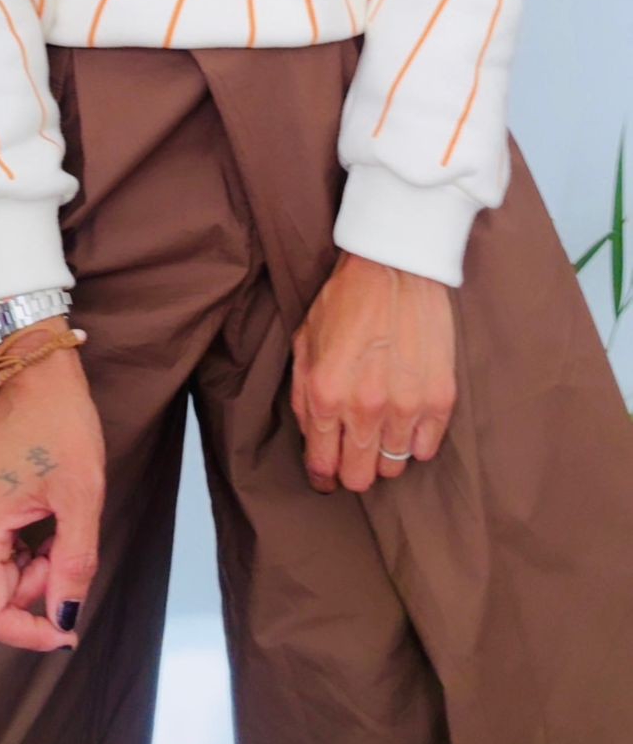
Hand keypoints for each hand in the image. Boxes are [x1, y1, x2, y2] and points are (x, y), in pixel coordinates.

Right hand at [0, 315, 105, 650]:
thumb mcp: (81, 494)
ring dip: (36, 565)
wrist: (33, 369)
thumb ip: (73, 563)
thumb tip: (65, 619)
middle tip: (73, 541)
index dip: (28, 634)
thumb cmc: (59, 421)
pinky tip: (46, 514)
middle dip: (40, 586)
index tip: (68, 628)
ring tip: (62, 518)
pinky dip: (26, 549)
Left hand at [290, 250, 455, 492]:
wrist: (395, 265)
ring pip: (394, 466)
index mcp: (325, 393)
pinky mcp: (439, 398)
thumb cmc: (345, 300)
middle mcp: (364, 407)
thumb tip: (312, 437)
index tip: (327, 473)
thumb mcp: (304, 342)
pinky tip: (407, 417)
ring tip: (382, 427)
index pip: (322, 465)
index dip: (323, 475)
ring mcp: (406, 406)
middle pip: (360, 477)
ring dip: (385, 453)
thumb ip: (303, 395)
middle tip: (354, 451)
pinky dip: (416, 440)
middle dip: (353, 470)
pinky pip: (427, 449)